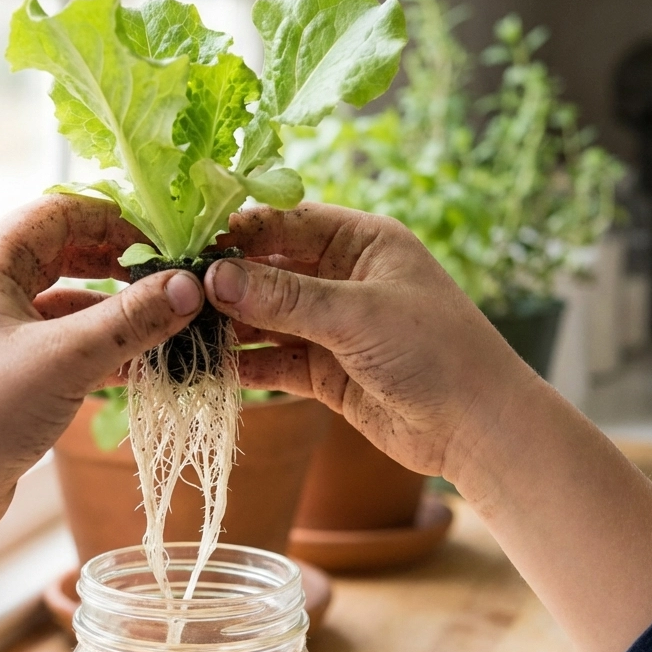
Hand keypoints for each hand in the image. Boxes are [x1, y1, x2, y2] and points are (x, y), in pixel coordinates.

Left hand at [0, 194, 202, 534]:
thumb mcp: (65, 359)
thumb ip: (132, 320)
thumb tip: (190, 287)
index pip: (59, 212)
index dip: (115, 221)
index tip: (164, 245)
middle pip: (65, 254)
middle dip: (120, 267)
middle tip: (171, 283)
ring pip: (67, 305)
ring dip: (116, 315)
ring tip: (168, 329)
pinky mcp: (5, 372)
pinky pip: (62, 345)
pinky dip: (100, 350)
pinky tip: (142, 367)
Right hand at [207, 202, 535, 499]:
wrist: (477, 428)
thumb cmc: (435, 351)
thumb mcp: (357, 315)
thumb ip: (284, 298)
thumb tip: (215, 277)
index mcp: (361, 242)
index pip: (286, 222)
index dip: (238, 232)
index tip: (189, 246)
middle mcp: (341, 277)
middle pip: (269, 269)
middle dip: (226, 282)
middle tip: (174, 291)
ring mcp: (331, 325)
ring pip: (266, 317)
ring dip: (228, 325)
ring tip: (180, 330)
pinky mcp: (324, 369)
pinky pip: (273, 358)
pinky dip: (243, 363)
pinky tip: (206, 367)